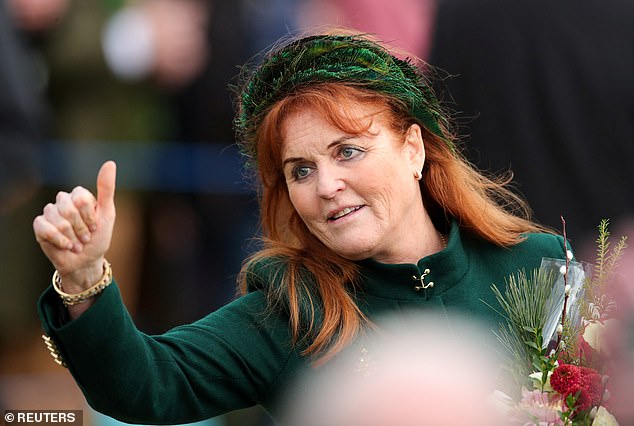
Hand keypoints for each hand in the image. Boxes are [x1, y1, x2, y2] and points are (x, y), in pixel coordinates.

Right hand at [33, 161, 116, 291]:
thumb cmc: (98, 238)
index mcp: (79, 196)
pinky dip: (58, 239)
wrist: (86, 261)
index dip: (89, 216)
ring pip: (57, 219)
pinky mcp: (40, 226)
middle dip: (81, 228)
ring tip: (77, 243)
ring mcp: (50, 213)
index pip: (81, 198)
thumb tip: (110, 163)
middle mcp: (63, 201)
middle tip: (86, 237)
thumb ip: (106, 189)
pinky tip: (66, 246)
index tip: (95, 227)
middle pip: (68, 209)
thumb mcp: (107, 213)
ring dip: (71, 236)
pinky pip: (44, 227)